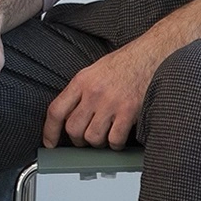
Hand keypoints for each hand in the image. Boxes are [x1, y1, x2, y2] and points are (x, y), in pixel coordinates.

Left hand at [43, 37, 163, 149]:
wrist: (150, 55)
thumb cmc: (123, 64)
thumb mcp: (93, 72)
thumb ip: (79, 92)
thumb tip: (67, 117)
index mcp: (81, 81)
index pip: (56, 111)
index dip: (49, 131)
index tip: (50, 143)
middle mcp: (93, 93)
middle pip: (73, 129)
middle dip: (78, 139)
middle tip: (85, 138)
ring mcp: (111, 103)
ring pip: (93, 137)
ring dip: (97, 143)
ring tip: (104, 136)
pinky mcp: (129, 112)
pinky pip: (115, 139)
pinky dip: (115, 144)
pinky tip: (118, 138)